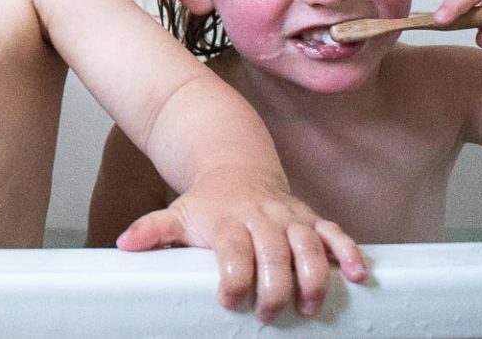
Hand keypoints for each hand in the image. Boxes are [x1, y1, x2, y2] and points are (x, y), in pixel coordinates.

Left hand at [115, 177, 366, 321]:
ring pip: (308, 244)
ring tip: (312, 305)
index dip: (234, 277)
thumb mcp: (176, 213)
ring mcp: (290, 217)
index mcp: (227, 220)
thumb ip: (152, 230)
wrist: (235, 165)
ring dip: (314, 275)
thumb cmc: (206, 203)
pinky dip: (348, 252)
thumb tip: (123, 245)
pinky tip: (358, 276)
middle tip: (272, 315)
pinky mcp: (311, 219)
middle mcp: (262, 217)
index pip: (234, 250)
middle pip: (274, 251)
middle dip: (276, 286)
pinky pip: (335, 233)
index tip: (230, 301)